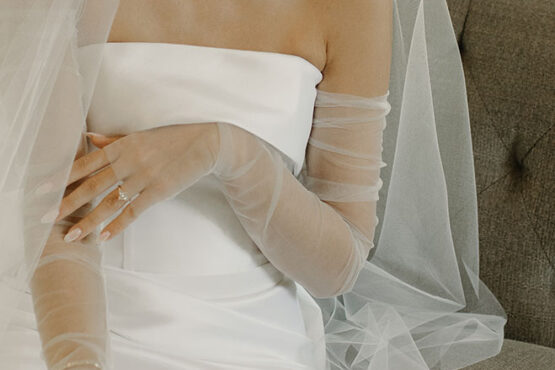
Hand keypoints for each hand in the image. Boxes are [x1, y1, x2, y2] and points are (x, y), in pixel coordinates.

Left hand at [55, 123, 219, 242]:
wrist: (205, 144)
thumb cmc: (173, 138)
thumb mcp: (141, 136)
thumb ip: (114, 140)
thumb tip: (89, 137)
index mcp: (122, 146)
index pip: (85, 163)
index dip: (62, 177)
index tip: (42, 189)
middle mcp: (129, 161)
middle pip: (92, 185)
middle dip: (67, 202)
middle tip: (47, 218)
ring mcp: (144, 177)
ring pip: (109, 202)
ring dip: (89, 221)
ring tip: (72, 236)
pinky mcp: (159, 191)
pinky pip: (134, 211)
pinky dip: (118, 225)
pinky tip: (104, 237)